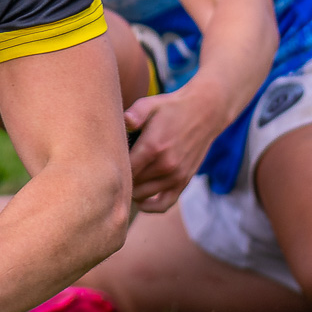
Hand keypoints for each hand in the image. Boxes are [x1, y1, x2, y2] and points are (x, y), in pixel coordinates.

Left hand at [123, 80, 229, 212]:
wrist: (204, 112)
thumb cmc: (171, 108)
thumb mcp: (151, 104)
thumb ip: (135, 113)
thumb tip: (125, 121)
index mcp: (152, 147)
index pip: (123, 169)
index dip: (112, 167)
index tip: (106, 161)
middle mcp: (165, 165)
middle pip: (131, 183)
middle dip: (120, 178)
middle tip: (113, 170)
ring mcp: (176, 176)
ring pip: (143, 195)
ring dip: (132, 190)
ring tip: (124, 180)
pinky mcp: (183, 182)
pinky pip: (164, 204)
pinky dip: (150, 207)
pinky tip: (140, 201)